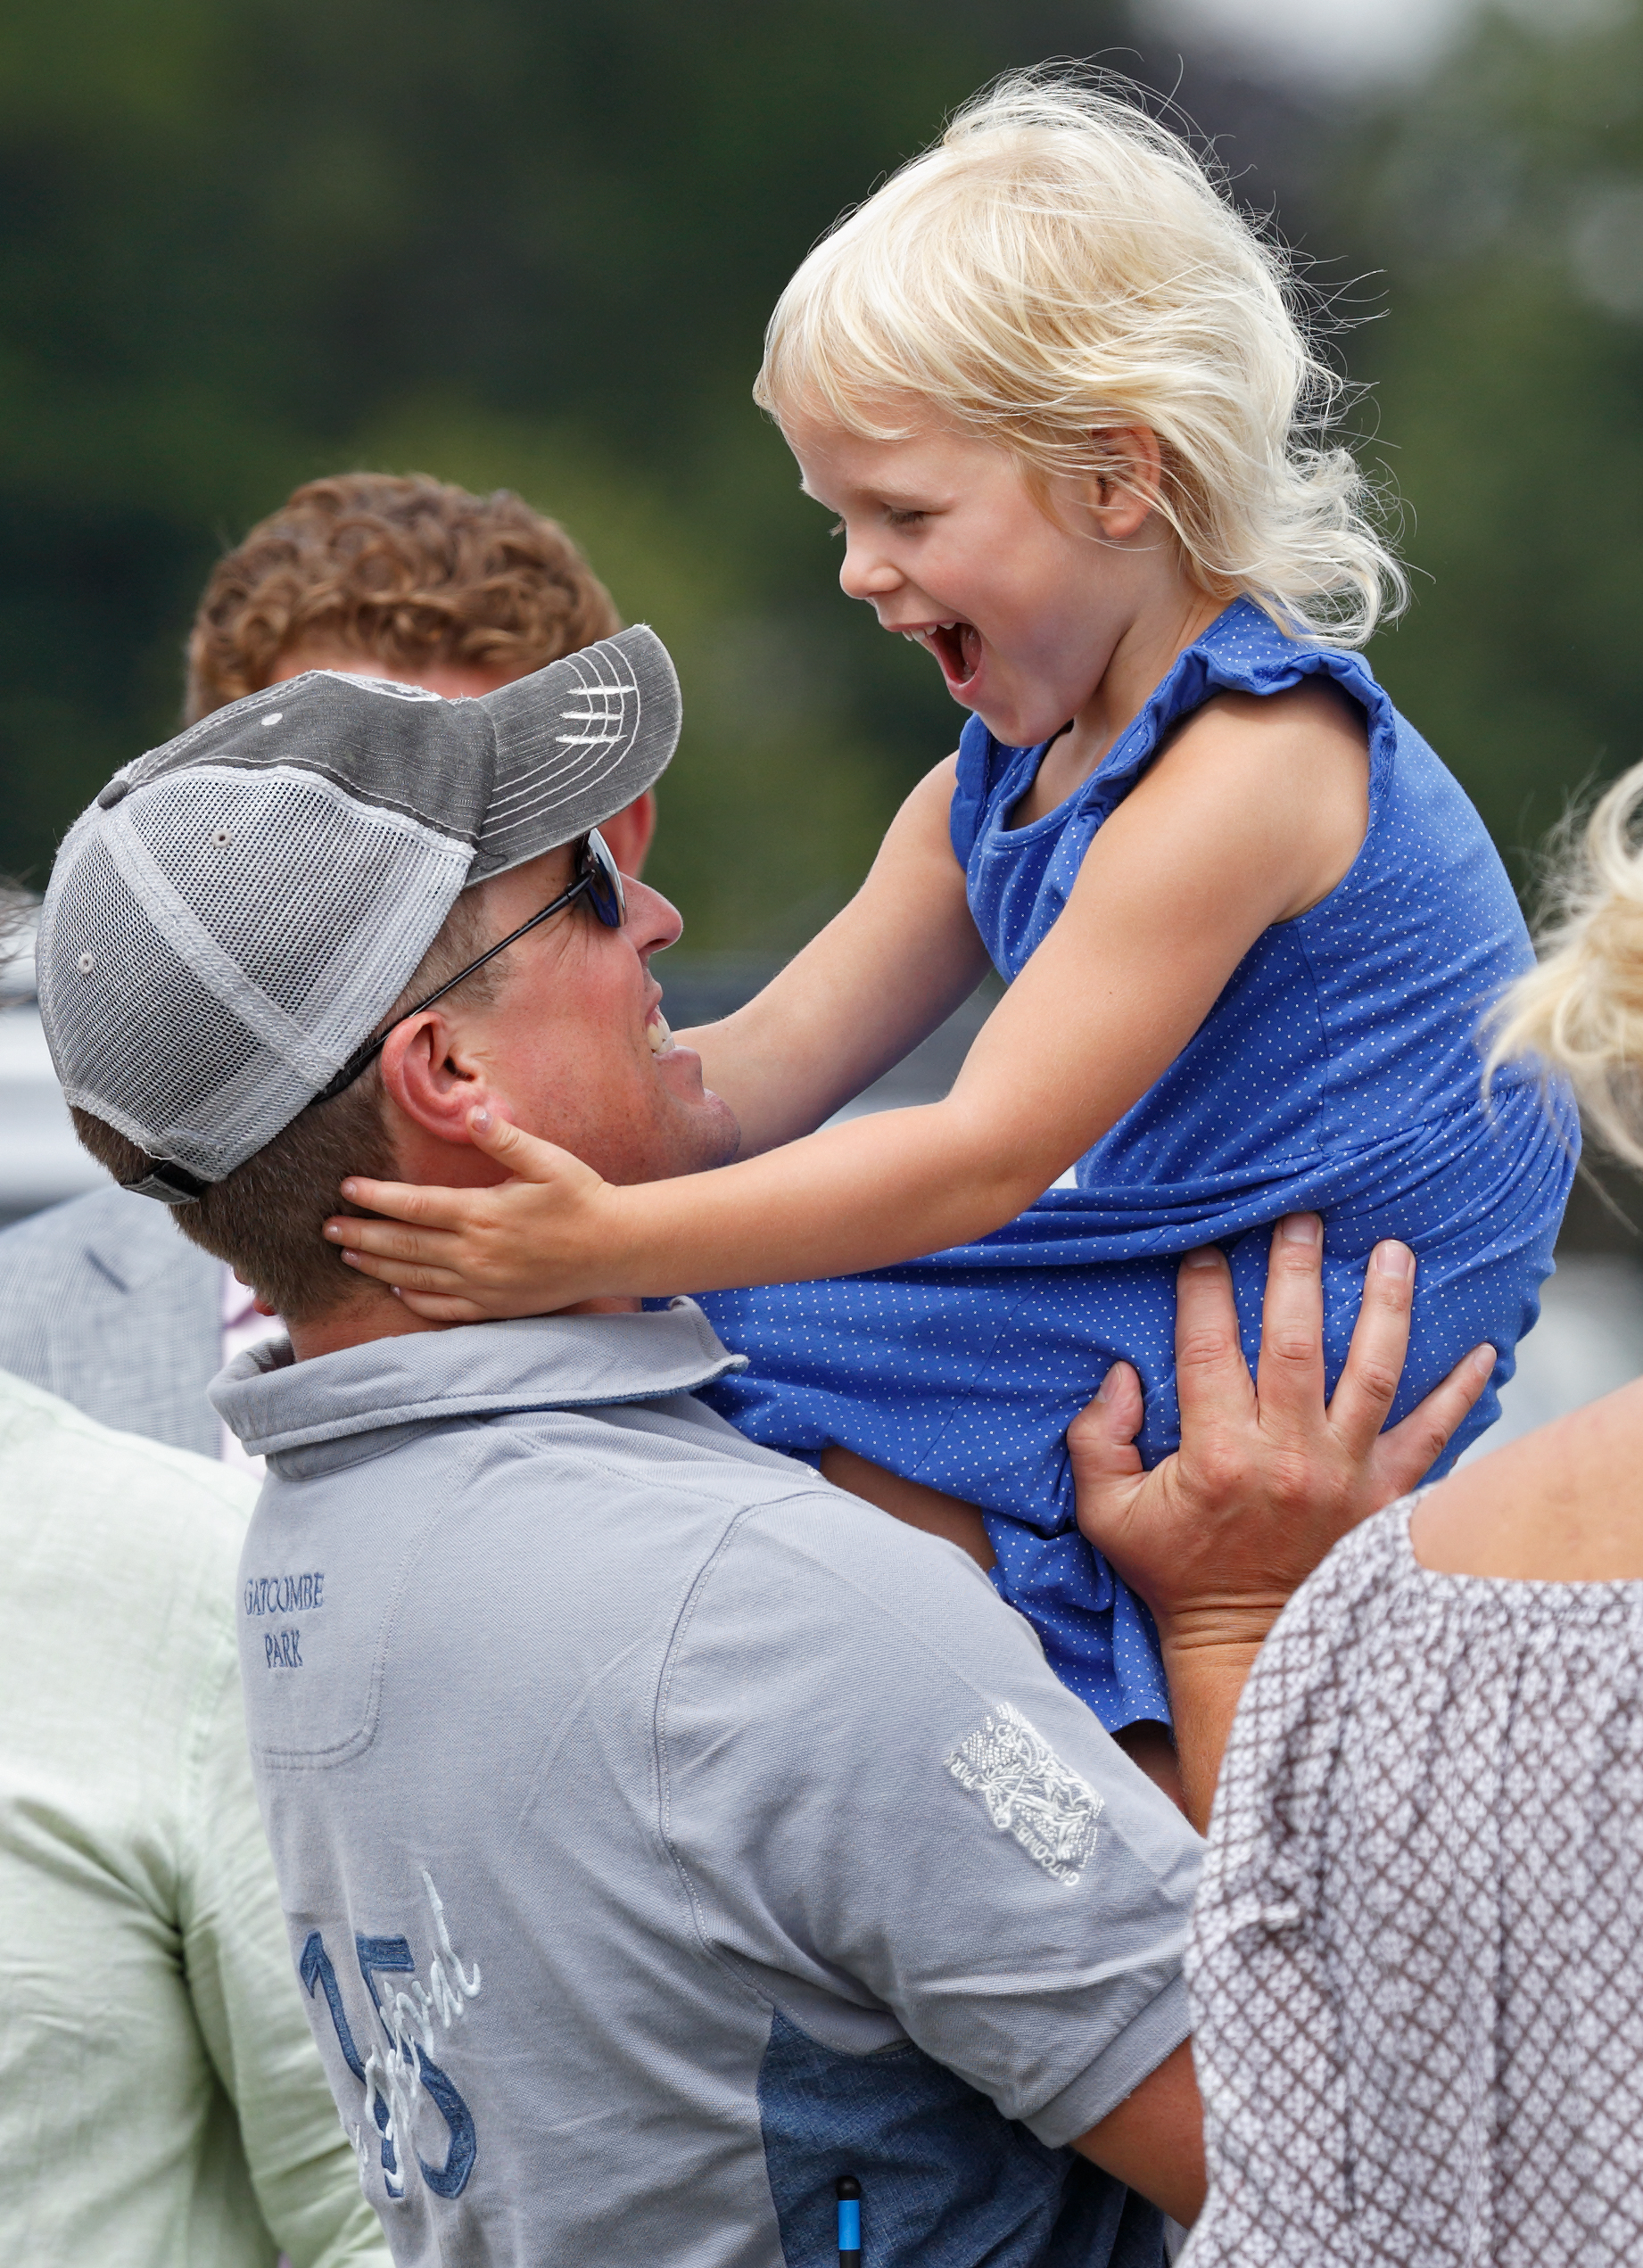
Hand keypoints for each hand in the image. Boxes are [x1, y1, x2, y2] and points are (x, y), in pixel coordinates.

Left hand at [323, 1108, 629, 1320]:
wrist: (616, 1248)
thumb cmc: (583, 1197)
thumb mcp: (547, 1159)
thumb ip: (504, 1139)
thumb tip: (470, 1113)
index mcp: (483, 1214)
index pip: (414, 1206)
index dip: (375, 1198)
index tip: (346, 1189)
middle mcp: (476, 1254)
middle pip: (404, 1245)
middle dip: (361, 1234)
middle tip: (326, 1227)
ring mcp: (483, 1285)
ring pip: (415, 1277)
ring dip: (377, 1265)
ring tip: (347, 1254)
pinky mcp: (496, 1306)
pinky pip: (444, 1308)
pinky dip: (414, 1299)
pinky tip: (396, 1289)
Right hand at [1070, 1214, 1492, 1825]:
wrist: (1247, 1648)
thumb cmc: (1175, 1577)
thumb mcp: (1108, 1516)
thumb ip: (1097, 1441)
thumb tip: (1119, 1376)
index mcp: (1218, 1453)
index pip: (1209, 1347)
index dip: (1204, 1289)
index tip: (1205, 1246)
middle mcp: (1288, 1455)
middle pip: (1295, 1341)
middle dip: (1295, 1271)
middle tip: (1300, 1216)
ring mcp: (1344, 1474)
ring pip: (1372, 1372)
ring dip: (1385, 1306)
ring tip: (1393, 1252)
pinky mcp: (1385, 1498)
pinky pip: (1433, 1436)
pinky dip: (1460, 1393)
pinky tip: (1481, 1350)